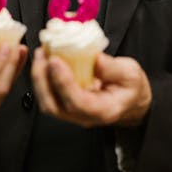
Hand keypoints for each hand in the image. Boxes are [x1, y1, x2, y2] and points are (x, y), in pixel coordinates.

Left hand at [31, 49, 151, 127]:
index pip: (78, 102)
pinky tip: (43, 59)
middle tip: (42, 54)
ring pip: (47, 102)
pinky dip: (42, 78)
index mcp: (103, 111)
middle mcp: (84, 117)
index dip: (64, 82)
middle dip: (43, 80)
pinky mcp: (65, 104)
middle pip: (54, 106)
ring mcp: (72, 113)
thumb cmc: (131, 87)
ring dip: (39, 78)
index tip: (55, 60)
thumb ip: (112, 67)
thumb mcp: (130, 73)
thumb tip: (93, 57)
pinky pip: (48, 95)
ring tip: (41, 54)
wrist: (131, 100)